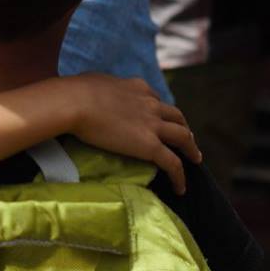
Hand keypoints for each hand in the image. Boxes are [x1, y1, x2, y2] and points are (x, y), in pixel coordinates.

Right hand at [60, 76, 199, 192]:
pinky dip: (180, 176)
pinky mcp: (150, 146)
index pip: (155, 99)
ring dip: (191, 148)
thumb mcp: (94, 82)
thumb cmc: (75, 91)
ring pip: (183, 137)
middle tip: (185, 138)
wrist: (75, 102)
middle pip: (176, 116)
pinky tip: (180, 187)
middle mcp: (151, 103)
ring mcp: (153, 124)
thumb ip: (101, 89)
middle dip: (182, 126)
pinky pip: (172, 163)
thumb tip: (92, 93)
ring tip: (194, 158)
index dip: (160, 110)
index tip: (159, 118)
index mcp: (137, 87)